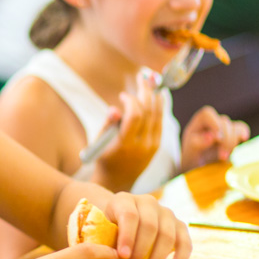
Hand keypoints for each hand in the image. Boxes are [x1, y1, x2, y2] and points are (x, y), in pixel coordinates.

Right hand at [92, 72, 163, 191]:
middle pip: (149, 112)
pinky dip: (159, 108)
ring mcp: (152, 146)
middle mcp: (142, 145)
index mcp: (125, 145)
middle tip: (143, 76)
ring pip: (158, 116)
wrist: (117, 181)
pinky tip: (157, 96)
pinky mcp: (156, 146)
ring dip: (156, 96)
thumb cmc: (104, 159)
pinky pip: (160, 123)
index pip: (135, 116)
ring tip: (153, 81)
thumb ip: (107, 125)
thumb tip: (114, 108)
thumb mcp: (99, 144)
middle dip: (146, 91)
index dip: (130, 101)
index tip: (123, 95)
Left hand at [102, 192, 191, 258]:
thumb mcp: (102, 231)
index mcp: (124, 200)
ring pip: (167, 235)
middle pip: (149, 226)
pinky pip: (185, 242)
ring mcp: (166, 213)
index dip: (127, 236)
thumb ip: (104, 243)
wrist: (124, 223)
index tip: (122, 256)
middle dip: (140, 253)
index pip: (129, 215)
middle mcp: (148, 202)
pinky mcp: (180, 226)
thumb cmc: (109, 231)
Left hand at [181, 106, 249, 169]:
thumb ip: (197, 143)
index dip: (214, 124)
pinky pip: (241, 128)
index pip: (207, 114)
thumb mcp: (189, 153)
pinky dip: (243, 133)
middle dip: (225, 140)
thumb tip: (211, 136)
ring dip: (232, 142)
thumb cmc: (191, 158)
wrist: (199, 168)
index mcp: (198, 122)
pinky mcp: (232, 135)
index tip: (217, 138)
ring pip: (234, 127)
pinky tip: (243, 139)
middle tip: (221, 157)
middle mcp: (212, 122)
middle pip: (224, 122)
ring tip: (224, 157)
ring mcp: (223, 127)